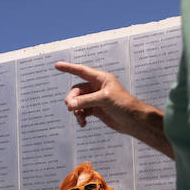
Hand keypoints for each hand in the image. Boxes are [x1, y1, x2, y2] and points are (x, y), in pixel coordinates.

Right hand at [54, 61, 173, 158]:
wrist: (133, 121)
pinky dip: (80, 117)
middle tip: (72, 108)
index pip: (81, 71)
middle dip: (72, 99)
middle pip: (76, 90)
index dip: (68, 68)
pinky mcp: (95, 109)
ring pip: (77, 102)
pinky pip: (81, 111)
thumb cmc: (123, 105)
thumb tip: (70, 105)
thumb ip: (85, 101)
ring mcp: (95, 98)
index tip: (57, 65)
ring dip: (76, 110)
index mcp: (100, 78)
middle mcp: (96, 87)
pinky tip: (83, 123)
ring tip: (81, 118)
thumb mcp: (104, 99)